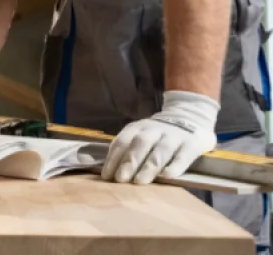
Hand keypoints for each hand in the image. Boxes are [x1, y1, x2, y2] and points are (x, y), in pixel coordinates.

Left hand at [101, 90, 218, 184]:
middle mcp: (154, 129)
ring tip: (139, 181)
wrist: (191, 116)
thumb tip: (110, 173)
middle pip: (140, 144)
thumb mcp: (141, 135)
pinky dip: (175, 166)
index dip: (113, 158)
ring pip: (160, 150)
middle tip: (120, 179)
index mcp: (138, 127)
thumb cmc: (159, 134)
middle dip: (129, 161)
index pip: (122, 141)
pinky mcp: (192, 144)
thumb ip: (128, 150)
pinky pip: (183, 155)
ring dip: (148, 166)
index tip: (106, 176)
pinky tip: (167, 176)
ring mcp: (173, 136)